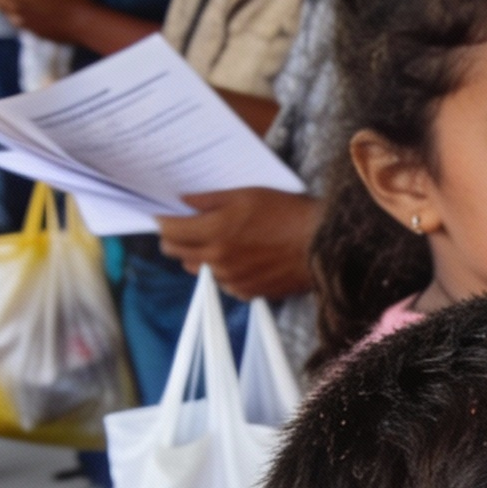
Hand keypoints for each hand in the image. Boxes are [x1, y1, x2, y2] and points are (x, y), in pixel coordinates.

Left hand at [157, 188, 322, 300]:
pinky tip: (239, 258)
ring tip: (217, 242)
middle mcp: (217, 260)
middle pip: (176, 253)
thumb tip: (182, 201)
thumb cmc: (288, 214)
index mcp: (214, 232)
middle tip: (187, 228)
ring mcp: (231, 280)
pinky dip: (222, 271)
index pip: (169, 231)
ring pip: (197, 269)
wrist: (323, 245)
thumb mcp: (248, 195)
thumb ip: (209, 200)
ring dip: (198, 256)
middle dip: (175, 239)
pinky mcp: (246, 293)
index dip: (163, 221)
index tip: (165, 216)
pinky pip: (221, 283)